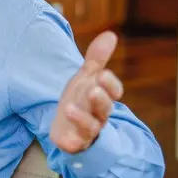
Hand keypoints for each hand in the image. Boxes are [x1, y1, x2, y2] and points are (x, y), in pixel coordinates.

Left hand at [50, 31, 123, 152]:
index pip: (114, 91)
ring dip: (82, 117)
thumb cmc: (81, 99)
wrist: (67, 125)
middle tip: (93, 89)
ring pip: (91, 126)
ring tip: (70, 107)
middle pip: (104, 108)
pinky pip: (76, 142)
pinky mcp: (75, 142)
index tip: (102, 74)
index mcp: (103, 96)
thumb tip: (111, 34)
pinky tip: (63, 134)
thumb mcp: (85, 77)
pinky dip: (71, 138)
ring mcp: (88, 130)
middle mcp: (99, 114)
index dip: (110, 84)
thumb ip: (97, 58)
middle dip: (100, 99)